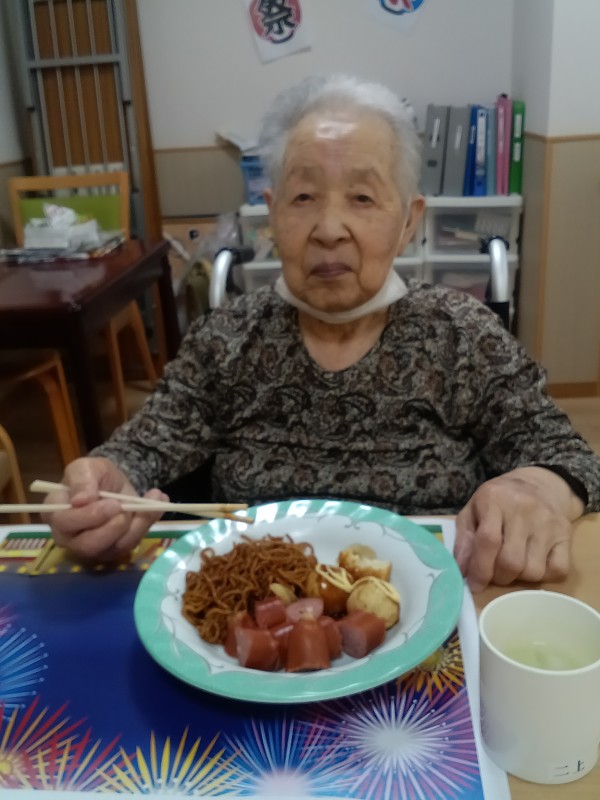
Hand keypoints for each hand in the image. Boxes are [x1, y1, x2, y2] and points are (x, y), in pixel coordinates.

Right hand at [42, 456, 168, 561]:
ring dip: (134, 526)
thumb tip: (80, 501)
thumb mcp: (87, 467)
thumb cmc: (94, 476)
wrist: (114, 483)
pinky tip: (157, 503)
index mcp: (55, 512)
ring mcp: (91, 547)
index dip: (89, 516)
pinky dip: (147, 524)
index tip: (113, 502)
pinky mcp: (112, 550)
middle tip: (125, 507)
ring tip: (147, 502)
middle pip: (87, 545)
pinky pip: (130, 545)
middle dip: (112, 528)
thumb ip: (82, 479)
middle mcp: (69, 536)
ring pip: (111, 549)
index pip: (64, 523)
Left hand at [454, 467, 584, 591]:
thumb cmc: (499, 501)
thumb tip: (461, 571)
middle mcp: (524, 509)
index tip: (475, 585)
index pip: (488, 541)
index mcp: (494, 499)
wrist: (539, 484)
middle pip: (511, 561)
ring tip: (512, 565)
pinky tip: (533, 563)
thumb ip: (464, 540)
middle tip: (493, 574)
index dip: (480, 569)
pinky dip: (544, 576)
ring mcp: (548, 522)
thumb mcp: (473, 510)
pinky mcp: (566, 534)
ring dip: (519, 578)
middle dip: (498, 577)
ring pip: (533, 571)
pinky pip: (558, 570)